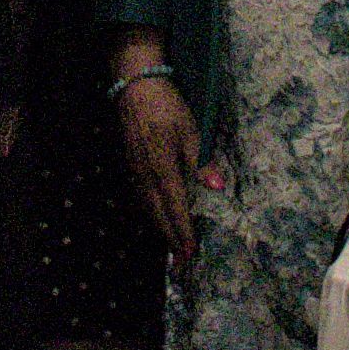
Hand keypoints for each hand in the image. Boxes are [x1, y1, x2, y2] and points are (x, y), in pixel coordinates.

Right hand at [114, 68, 208, 256]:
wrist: (135, 87)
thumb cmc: (167, 107)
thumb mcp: (191, 130)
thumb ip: (202, 161)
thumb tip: (217, 187)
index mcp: (163, 168)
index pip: (176, 208)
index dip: (183, 231)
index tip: (191, 252)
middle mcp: (146, 175)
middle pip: (158, 215)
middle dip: (170, 239)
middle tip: (181, 261)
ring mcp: (136, 170)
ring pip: (147, 208)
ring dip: (160, 229)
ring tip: (171, 247)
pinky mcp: (131, 164)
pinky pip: (141, 197)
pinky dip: (150, 213)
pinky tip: (156, 217)